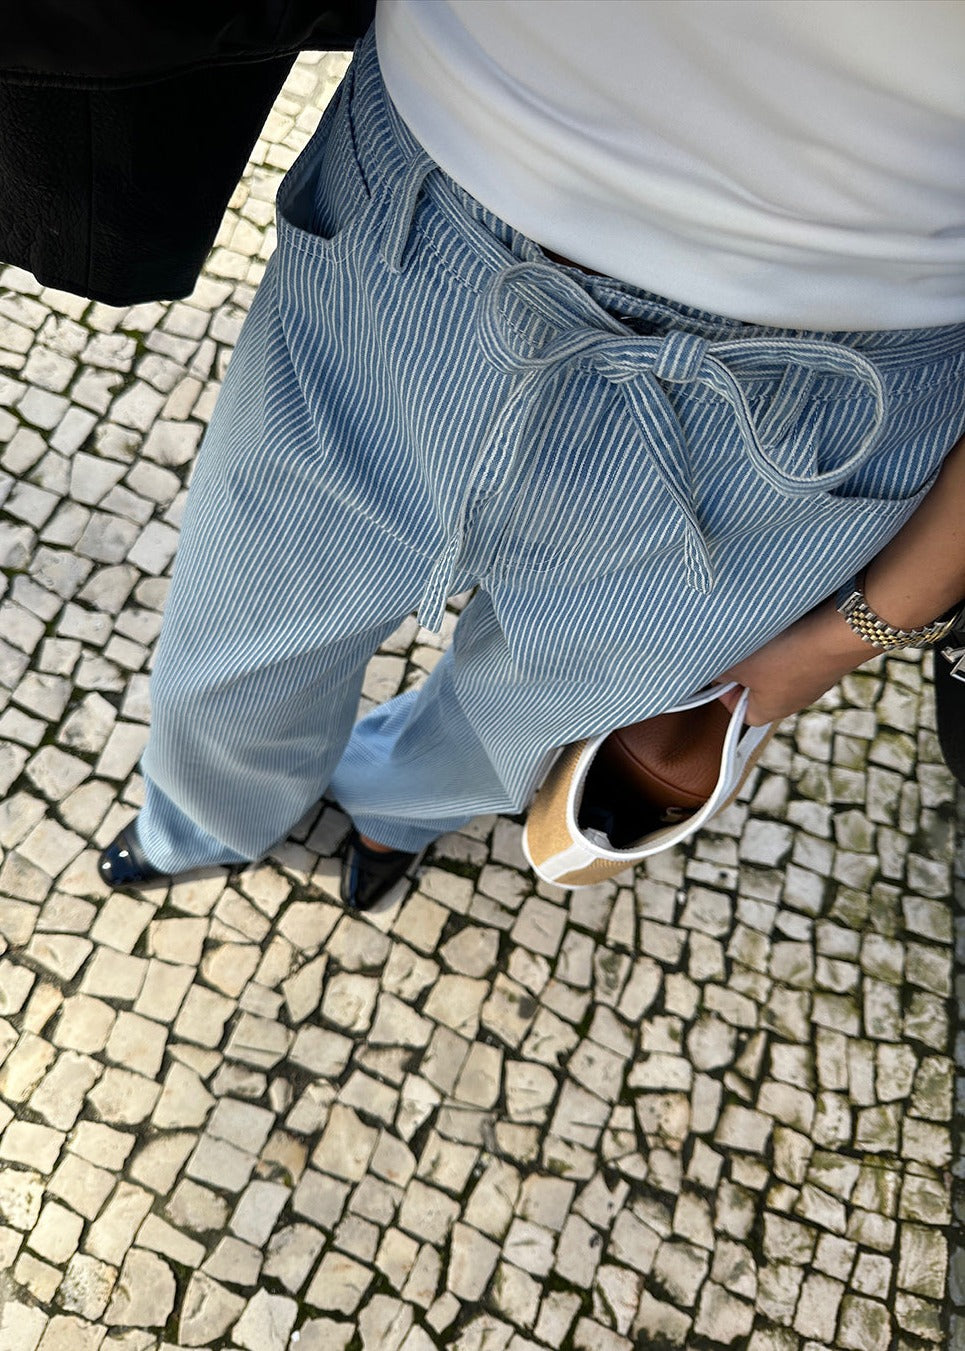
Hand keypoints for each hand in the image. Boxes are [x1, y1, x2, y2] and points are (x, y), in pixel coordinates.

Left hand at [716, 597, 871, 725]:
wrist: (839, 632)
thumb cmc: (785, 654)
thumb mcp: (738, 663)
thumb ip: (718, 671)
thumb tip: (712, 671)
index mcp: (768, 712)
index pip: (737, 710)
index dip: (724, 689)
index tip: (719, 667)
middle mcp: (792, 702)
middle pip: (757, 687)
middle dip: (746, 665)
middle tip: (739, 645)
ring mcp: (813, 682)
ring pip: (778, 667)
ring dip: (768, 650)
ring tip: (764, 633)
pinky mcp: (826, 662)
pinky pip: (800, 653)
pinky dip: (791, 640)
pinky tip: (789, 627)